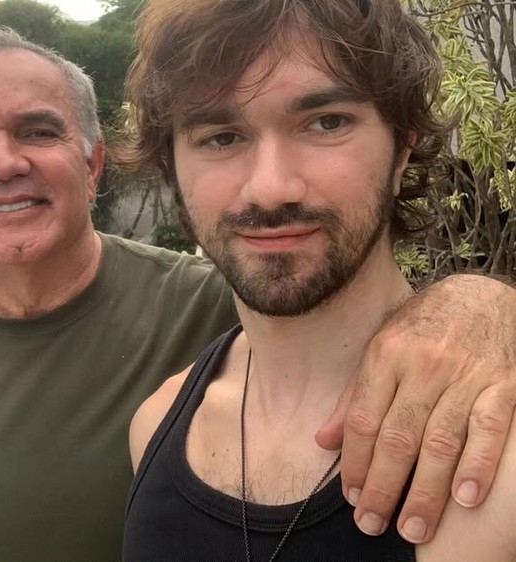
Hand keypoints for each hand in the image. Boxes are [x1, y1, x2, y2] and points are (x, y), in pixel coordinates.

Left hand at [315, 274, 515, 543]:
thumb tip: (323, 440)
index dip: (354, 461)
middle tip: (370, 524)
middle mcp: (422, 366)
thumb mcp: (380, 346)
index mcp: (385, 355)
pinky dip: (478, 465)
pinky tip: (465, 498)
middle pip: (397, 437)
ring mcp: (465, 376)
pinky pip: (489, 430)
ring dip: (425, 490)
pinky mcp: (503, 385)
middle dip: (382, 486)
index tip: (349, 496)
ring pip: (440, 441)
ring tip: (412, 527)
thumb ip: (353, 394)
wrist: (483, 295)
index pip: (363, 418)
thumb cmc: (424, 326)